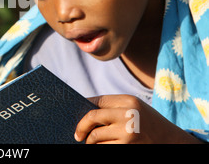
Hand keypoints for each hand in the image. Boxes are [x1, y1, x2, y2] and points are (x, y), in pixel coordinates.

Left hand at [74, 94, 202, 143]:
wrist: (172, 141)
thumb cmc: (149, 123)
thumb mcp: (135, 108)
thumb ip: (114, 107)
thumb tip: (84, 109)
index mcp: (129, 101)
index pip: (97, 101)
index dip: (84, 106)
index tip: (76, 113)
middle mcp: (128, 115)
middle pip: (92, 117)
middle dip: (81, 127)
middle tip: (77, 135)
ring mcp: (127, 133)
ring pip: (96, 137)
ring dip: (91, 142)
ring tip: (91, 143)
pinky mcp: (127, 147)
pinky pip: (104, 147)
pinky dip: (100, 148)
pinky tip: (101, 147)